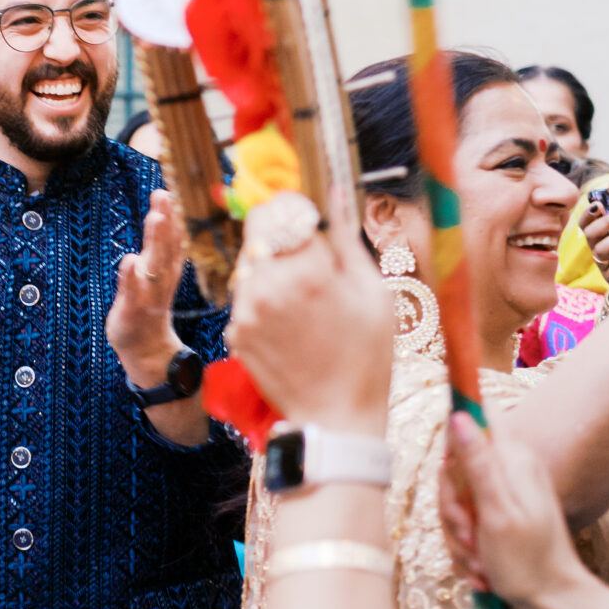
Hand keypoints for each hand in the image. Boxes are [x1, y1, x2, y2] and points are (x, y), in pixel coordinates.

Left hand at [107, 190, 189, 381]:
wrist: (148, 348)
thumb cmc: (149, 303)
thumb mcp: (158, 270)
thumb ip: (162, 241)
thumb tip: (165, 207)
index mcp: (168, 268)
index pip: (174, 237)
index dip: (175, 214)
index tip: (174, 188)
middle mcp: (162, 278)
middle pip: (166, 247)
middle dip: (166, 221)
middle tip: (165, 196)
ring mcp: (148, 294)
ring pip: (154, 265)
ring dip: (155, 242)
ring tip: (156, 217)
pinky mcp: (132, 310)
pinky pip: (132, 292)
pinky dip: (130, 277)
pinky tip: (128, 260)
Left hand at [229, 200, 393, 434]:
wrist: (337, 416)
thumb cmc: (367, 355)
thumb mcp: (372, 292)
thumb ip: (346, 238)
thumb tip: (335, 192)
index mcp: (309, 271)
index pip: (280, 210)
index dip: (294, 211)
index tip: (307, 221)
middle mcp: (269, 287)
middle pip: (257, 233)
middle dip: (279, 236)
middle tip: (305, 258)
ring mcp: (247, 312)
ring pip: (248, 265)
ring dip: (268, 268)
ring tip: (300, 297)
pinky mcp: (236, 334)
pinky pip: (243, 298)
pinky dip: (260, 300)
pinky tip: (288, 322)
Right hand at [442, 411, 608, 608]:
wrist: (552, 602)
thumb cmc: (527, 561)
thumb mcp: (496, 512)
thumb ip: (477, 463)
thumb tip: (459, 416)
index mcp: (513, 460)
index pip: (480, 414)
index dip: (456, 430)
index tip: (452, 466)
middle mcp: (508, 471)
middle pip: (454, 466)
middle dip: (451, 506)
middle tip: (468, 532)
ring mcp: (502, 495)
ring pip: (454, 500)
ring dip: (457, 535)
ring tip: (478, 559)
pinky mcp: (496, 517)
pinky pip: (463, 523)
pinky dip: (466, 549)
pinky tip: (480, 568)